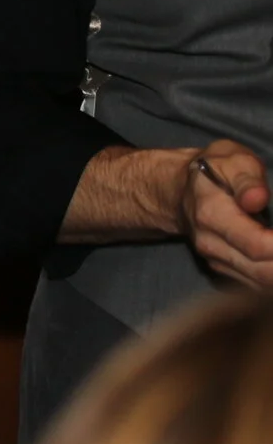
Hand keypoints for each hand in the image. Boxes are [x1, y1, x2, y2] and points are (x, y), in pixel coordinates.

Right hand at [181, 139, 272, 284]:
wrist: (180, 192)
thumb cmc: (214, 170)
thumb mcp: (230, 159)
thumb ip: (246, 179)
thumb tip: (257, 199)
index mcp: (212, 214)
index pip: (256, 245)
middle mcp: (211, 243)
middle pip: (262, 271)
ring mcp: (217, 260)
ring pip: (261, 283)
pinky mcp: (224, 269)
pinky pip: (256, 284)